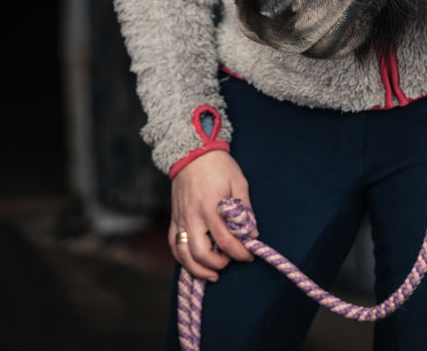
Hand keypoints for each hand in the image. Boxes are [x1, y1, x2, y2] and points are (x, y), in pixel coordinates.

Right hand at [169, 150, 257, 279]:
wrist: (192, 152)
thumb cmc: (219, 165)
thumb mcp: (238, 182)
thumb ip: (246, 209)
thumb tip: (252, 234)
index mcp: (210, 206)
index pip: (224, 240)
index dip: (239, 252)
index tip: (249, 255)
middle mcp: (192, 216)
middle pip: (201, 253)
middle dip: (218, 264)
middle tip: (231, 261)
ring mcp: (180, 218)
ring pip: (184, 254)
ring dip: (198, 269)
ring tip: (213, 274)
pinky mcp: (174, 219)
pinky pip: (174, 245)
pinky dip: (183, 259)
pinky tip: (194, 263)